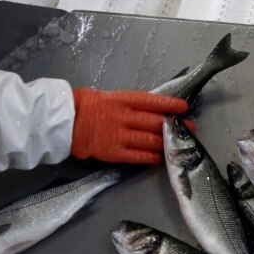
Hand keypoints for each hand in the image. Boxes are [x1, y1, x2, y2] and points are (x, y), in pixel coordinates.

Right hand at [70, 89, 188, 163]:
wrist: (62, 122)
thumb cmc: (83, 105)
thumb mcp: (107, 96)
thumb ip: (127, 103)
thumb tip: (149, 109)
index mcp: (122, 99)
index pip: (152, 101)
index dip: (170, 104)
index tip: (184, 107)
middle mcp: (123, 117)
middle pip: (156, 122)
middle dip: (176, 126)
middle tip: (191, 128)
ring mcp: (119, 135)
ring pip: (150, 140)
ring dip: (168, 142)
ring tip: (180, 144)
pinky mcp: (114, 152)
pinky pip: (138, 156)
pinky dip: (152, 157)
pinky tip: (161, 157)